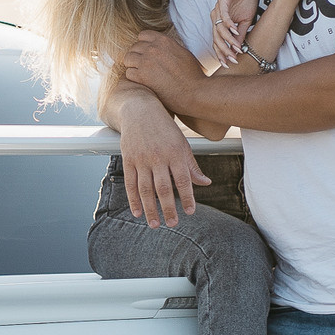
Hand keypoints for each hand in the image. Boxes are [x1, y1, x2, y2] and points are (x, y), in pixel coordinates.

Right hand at [110, 93, 205, 227]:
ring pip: (145, 189)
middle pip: (162, 188)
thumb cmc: (165, 129)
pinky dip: (133, 200)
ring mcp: (141, 159)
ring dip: (150, 209)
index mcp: (175, 153)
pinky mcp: (128, 160)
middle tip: (172, 224)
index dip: (186, 197)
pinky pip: (130, 183)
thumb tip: (206, 183)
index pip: (182, 180)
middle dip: (168, 208)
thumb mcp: (182, 144)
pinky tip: (138, 212)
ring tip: (154, 224)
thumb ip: (192, 165)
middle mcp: (158, 157)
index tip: (190, 212)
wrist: (140, 110)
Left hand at [119, 27, 203, 100]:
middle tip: (143, 66)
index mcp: (164, 41)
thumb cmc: (192, 75)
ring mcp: (146, 62)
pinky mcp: (142, 76)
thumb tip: (161, 47)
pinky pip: (128, 73)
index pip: (142, 35)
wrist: (194, 92)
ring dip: (133, 66)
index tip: (146, 53)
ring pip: (128, 59)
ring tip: (141, 74)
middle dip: (137, 56)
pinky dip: (133, 78)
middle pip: (133, 47)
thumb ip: (169, 47)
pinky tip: (142, 82)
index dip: (143, 44)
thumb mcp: (183, 52)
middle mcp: (153, 49)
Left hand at [213, 9, 249, 70]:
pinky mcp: (223, 0)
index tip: (228, 64)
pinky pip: (223, 15)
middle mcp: (216, 16)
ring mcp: (218, 8)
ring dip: (228, 39)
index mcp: (219, 22)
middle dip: (224, 51)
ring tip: (236, 47)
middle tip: (232, 60)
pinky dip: (228, 24)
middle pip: (216, 38)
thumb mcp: (245, 20)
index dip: (222, 53)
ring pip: (219, 28)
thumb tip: (239, 48)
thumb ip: (240, 33)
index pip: (218, 41)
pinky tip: (234, 31)